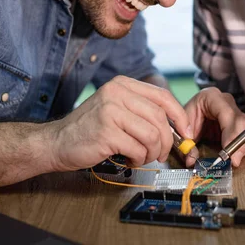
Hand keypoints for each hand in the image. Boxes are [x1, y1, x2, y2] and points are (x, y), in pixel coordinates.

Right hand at [47, 76, 191, 170]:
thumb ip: (142, 110)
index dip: (179, 116)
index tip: (187, 132)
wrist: (57, 142)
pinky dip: (138, 159)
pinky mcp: (106, 132)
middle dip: (166, 141)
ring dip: (151, 153)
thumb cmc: (90, 129)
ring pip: (152, 135)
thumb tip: (178, 125)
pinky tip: (127, 159)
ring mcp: (110, 111)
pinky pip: (138, 149)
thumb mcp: (116, 108)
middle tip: (161, 153)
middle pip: (160, 117)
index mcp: (122, 84)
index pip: (162, 96)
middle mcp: (116, 93)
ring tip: (140, 157)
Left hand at [183, 87, 244, 167]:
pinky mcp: (238, 120)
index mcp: (211, 97)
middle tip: (234, 161)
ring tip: (234, 160)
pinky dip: (243, 146)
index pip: (227, 114)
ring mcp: (234, 109)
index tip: (227, 152)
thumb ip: (186, 145)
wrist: (189, 114)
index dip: (230, 134)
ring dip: (243, 146)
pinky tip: (236, 155)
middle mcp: (226, 101)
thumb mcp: (182, 128)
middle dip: (239, 143)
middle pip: (241, 121)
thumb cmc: (186, 117)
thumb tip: (191, 161)